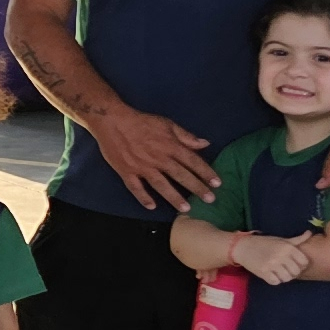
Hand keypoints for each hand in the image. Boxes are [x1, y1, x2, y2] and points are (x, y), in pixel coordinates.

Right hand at [89, 100, 220, 214]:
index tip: (218, 184)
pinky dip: (143, 197)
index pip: (193, 161)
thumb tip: (205, 144)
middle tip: (210, 200)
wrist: (112, 121)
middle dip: (197, 188)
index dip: (206, 172)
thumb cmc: (142, 122)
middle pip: (181, 175)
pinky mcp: (126, 171)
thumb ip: (186, 136)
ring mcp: (142, 167)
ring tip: (186, 208)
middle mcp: (158, 158)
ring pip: (161, 185)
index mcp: (170, 146)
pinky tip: (152, 207)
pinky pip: (136, 187)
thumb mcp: (166, 124)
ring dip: (174, 197)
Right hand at [234, 231, 313, 284]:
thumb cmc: (264, 243)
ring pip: (287, 278)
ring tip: (279, 273)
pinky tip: (271, 275)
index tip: (295, 264)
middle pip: (296, 272)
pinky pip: (275, 282)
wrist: (243, 247)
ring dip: (284, 277)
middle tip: (286, 270)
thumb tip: (310, 233)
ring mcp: (272, 264)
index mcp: (287, 247)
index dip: (301, 265)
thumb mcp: (281, 240)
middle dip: (292, 272)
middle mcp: (281, 255)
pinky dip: (275, 280)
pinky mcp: (263, 272)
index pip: (304, 262)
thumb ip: (296, 240)